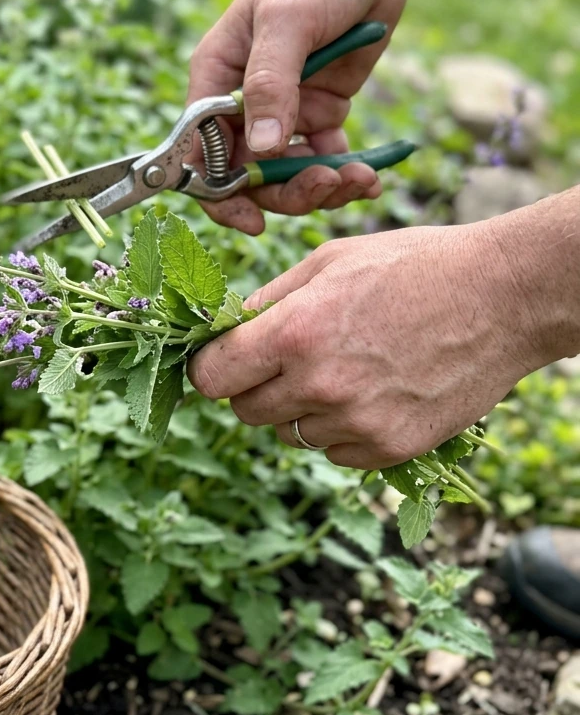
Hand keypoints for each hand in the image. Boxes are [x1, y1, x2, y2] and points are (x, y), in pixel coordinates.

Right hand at [186, 0, 416, 233]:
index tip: (251, 220)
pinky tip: (369, 175)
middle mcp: (241, 102)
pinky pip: (322, 160)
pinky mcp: (318, 114)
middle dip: (285, 191)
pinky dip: (344, 174)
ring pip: (286, 175)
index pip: (199, 150)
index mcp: (215, 79)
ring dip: (320, 187)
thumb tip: (263, 148)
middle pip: (247, 174)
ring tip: (359, 179)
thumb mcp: (288, 21)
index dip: (218, 192)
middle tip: (327, 187)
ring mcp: (282, 111)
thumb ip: (270, 84)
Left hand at [186, 224, 540, 468]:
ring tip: (340, 369)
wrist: (504, 295)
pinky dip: (340, 430)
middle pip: (244, 411)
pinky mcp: (389, 448)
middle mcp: (319, 385)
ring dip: (298, 410)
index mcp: (294, 333)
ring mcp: (356, 423)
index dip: (211, 367)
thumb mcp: (327, 261)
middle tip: (287, 361)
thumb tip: (223, 329)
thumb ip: (267, 301)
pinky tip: (370, 392)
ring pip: (288, 435)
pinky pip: (333, 453)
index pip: (212, 377)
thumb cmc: (413, 265)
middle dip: (255, 387)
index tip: (224, 360)